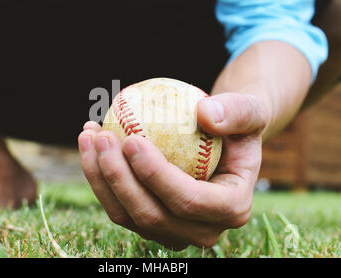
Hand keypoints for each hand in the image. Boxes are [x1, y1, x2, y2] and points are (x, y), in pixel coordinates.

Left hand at [78, 93, 268, 249]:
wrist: (223, 141)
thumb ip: (238, 111)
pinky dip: (100, 178)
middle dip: (119, 178)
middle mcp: (203, 230)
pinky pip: (118, 207)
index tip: (132, 139)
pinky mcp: (151, 223)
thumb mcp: (251, 110)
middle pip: (151, 215)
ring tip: (90, 136)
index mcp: (232, 208)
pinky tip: (92, 144)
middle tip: (102, 136)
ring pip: (127, 215)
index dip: (156, 176)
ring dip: (100, 178)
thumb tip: (205, 114)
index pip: (189, 200)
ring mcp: (174, 231)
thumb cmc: (237, 125)